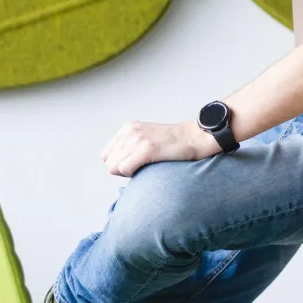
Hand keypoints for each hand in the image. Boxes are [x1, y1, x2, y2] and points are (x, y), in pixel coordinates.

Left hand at [100, 119, 217, 176]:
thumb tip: (116, 168)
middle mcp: (130, 131)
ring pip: (114, 167)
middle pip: (109, 163)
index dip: (119, 164)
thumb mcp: (146, 138)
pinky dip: (133, 174)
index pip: (106, 156)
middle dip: (122, 170)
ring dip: (128, 173)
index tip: (136, 164)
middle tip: (142, 167)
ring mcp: (138, 138)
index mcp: (128, 128)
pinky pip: (124, 169)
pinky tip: (149, 167)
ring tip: (147, 166)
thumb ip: (130, 148)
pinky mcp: (147, 148)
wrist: (196, 138)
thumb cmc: (173, 144)